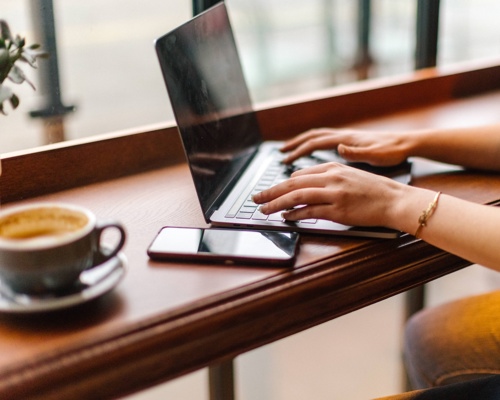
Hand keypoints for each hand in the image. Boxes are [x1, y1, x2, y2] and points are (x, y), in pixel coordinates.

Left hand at [252, 162, 409, 227]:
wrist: (394, 200)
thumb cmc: (372, 190)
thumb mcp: (348, 175)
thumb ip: (326, 177)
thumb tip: (301, 182)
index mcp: (332, 168)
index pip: (299, 176)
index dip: (281, 185)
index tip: (270, 191)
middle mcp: (331, 178)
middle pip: (292, 184)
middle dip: (271, 192)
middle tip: (256, 198)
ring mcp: (334, 194)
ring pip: (297, 196)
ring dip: (277, 204)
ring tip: (264, 210)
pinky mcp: (338, 210)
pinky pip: (310, 211)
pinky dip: (295, 214)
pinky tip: (285, 217)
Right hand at [280, 128, 411, 165]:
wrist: (406, 144)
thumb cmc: (392, 151)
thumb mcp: (376, 155)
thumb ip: (357, 152)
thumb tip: (339, 148)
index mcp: (346, 139)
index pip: (316, 142)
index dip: (299, 150)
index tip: (286, 159)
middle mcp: (343, 136)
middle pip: (312, 136)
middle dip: (295, 144)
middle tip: (281, 153)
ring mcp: (346, 138)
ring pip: (318, 137)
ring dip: (302, 143)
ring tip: (291, 152)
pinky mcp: (350, 142)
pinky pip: (325, 141)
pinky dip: (313, 145)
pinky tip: (312, 154)